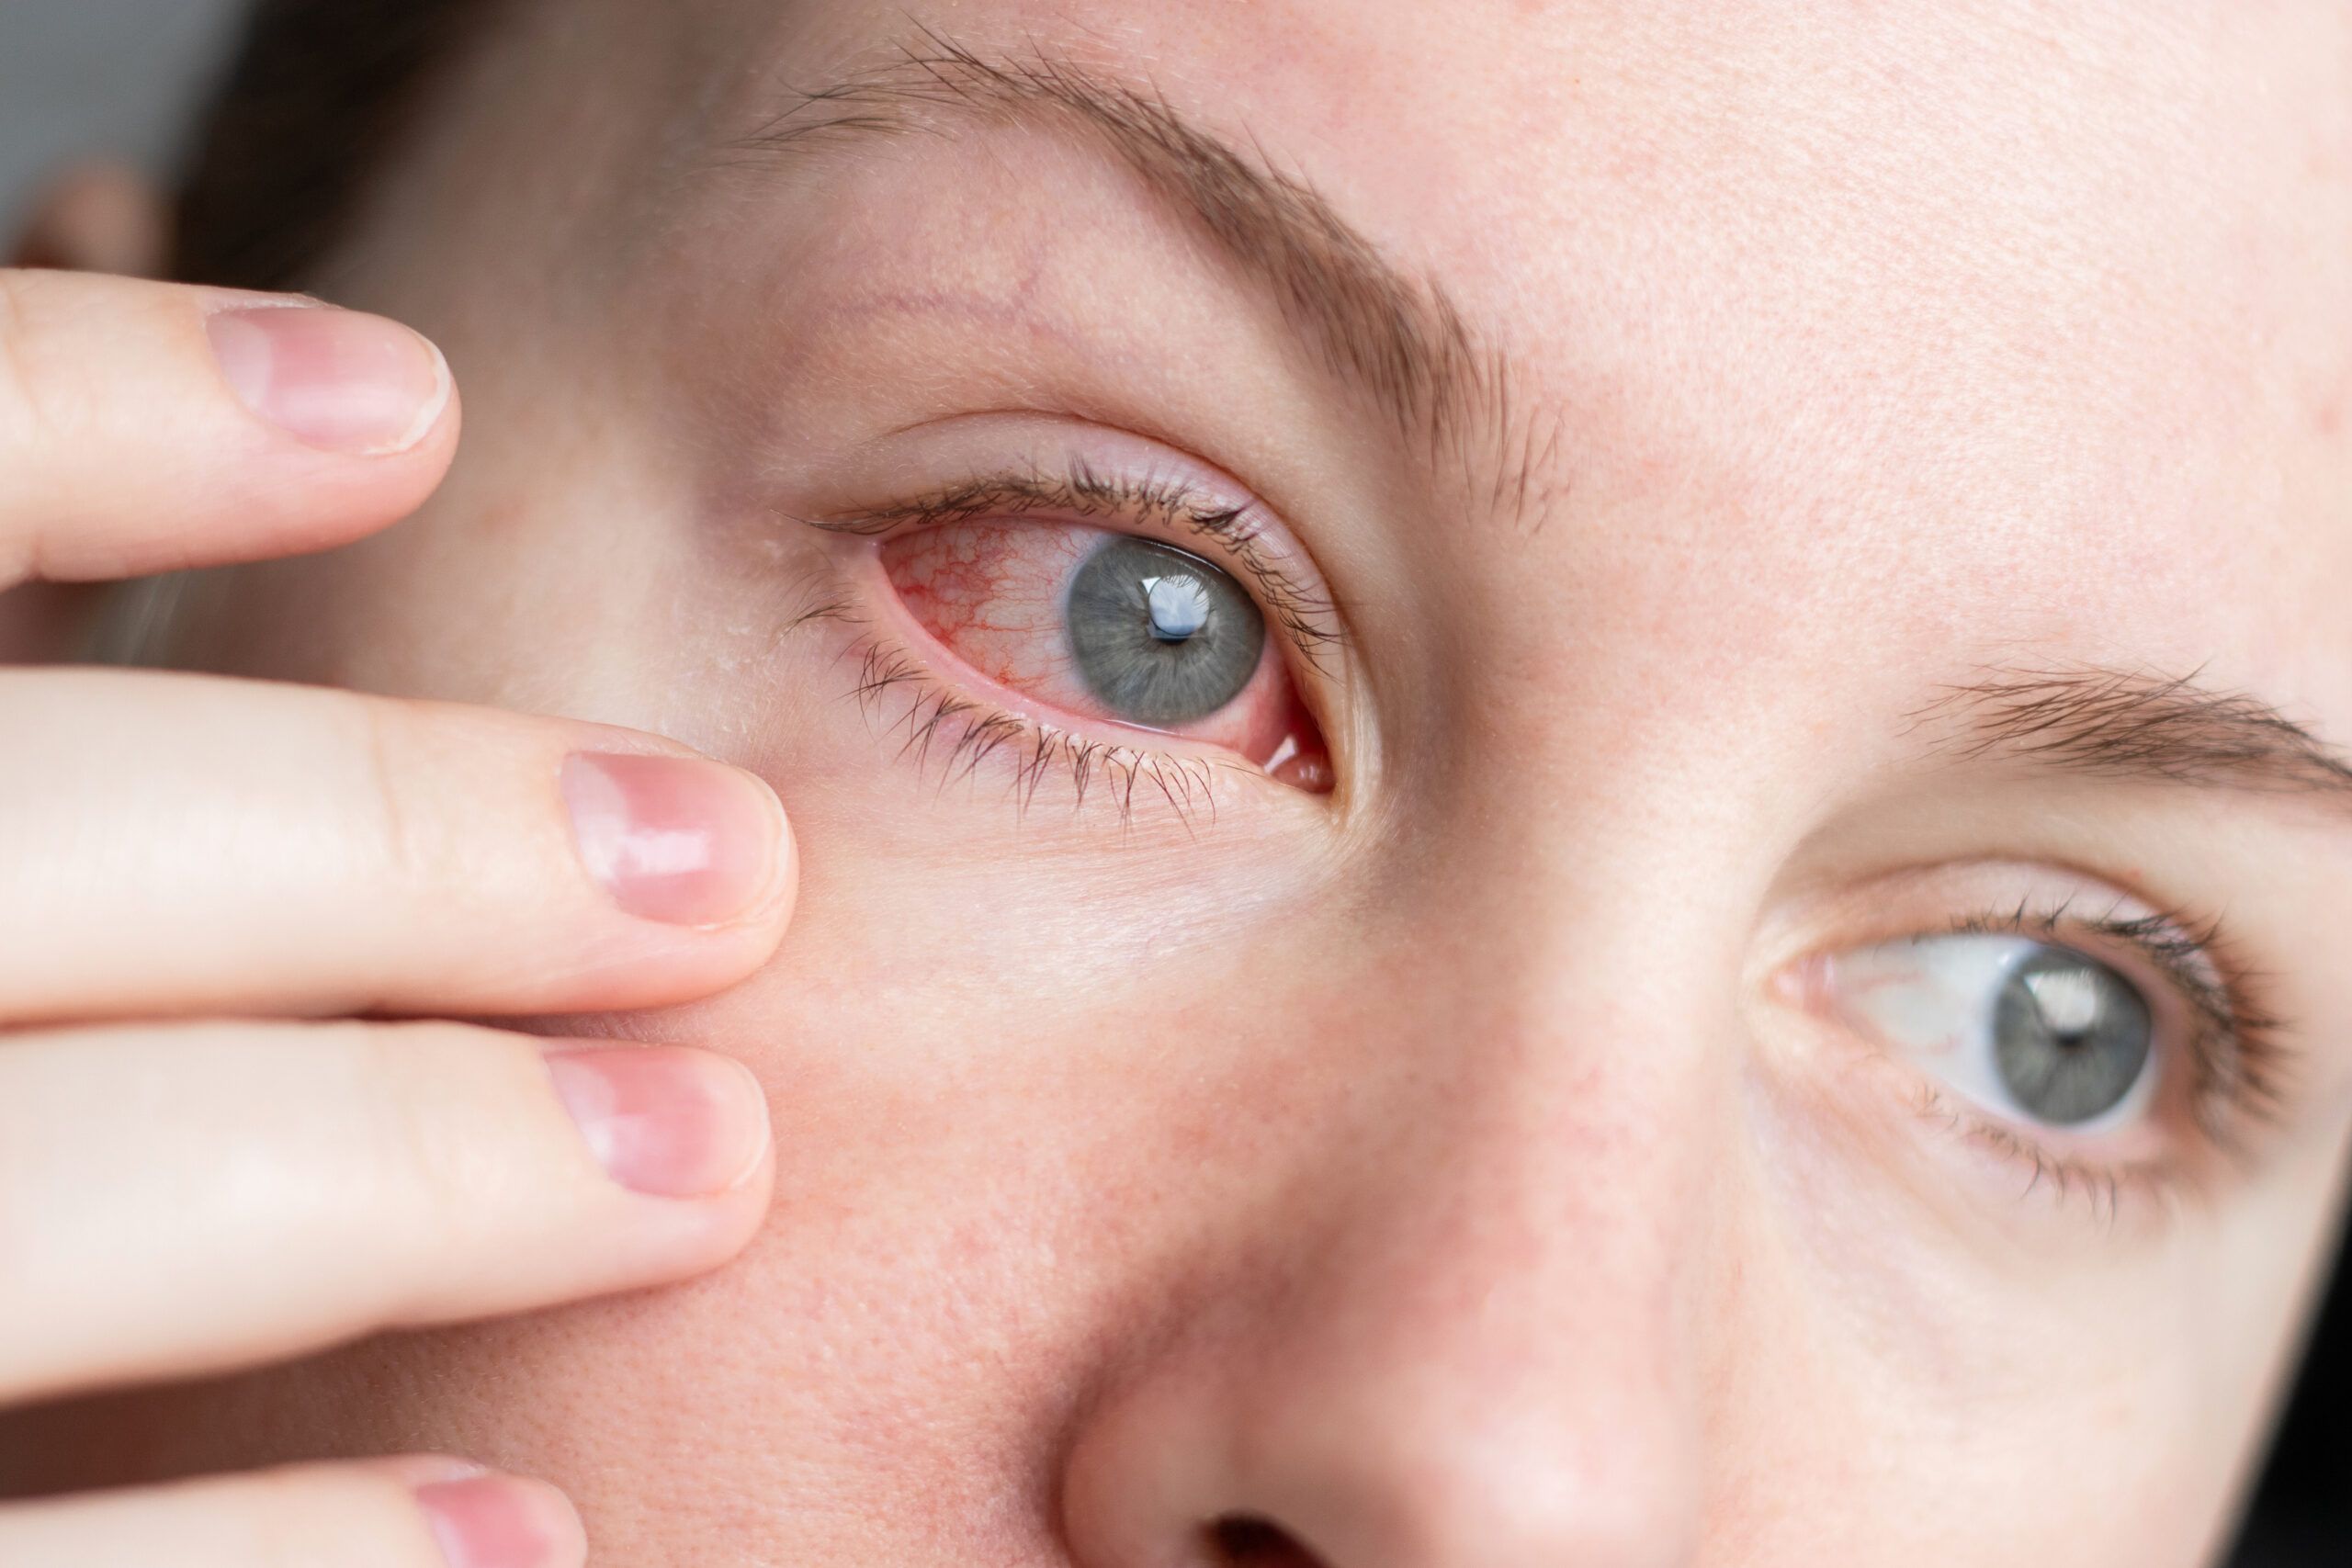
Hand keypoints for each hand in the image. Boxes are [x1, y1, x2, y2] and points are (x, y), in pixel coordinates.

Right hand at [0, 269, 795, 1567]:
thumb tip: (110, 232)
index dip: (89, 409)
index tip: (413, 401)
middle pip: (16, 849)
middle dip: (386, 841)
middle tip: (726, 869)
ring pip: (48, 1201)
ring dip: (412, 1165)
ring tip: (708, 1166)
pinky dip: (284, 1553)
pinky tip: (521, 1534)